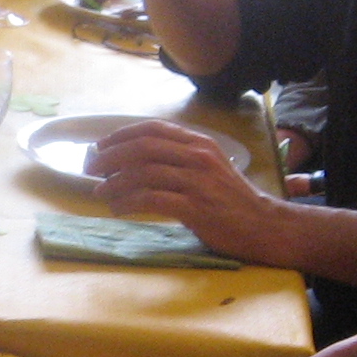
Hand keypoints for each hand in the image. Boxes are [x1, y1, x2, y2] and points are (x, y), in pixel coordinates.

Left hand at [88, 121, 285, 260]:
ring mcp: (197, 181)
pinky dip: (128, 202)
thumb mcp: (209, 168)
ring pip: (144, 172)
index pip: (153, 129)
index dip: (121, 135)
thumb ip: (179, 159)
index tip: (100, 146)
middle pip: (143, 147)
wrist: (264, 226)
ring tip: (101, 192)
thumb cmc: (232, 201)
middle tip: (91, 170)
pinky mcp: (195, 207)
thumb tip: (134, 161)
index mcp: (200, 144)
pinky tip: (117, 208)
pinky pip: (151, 199)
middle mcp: (198, 157)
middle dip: (110, 156)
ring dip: (115, 182)